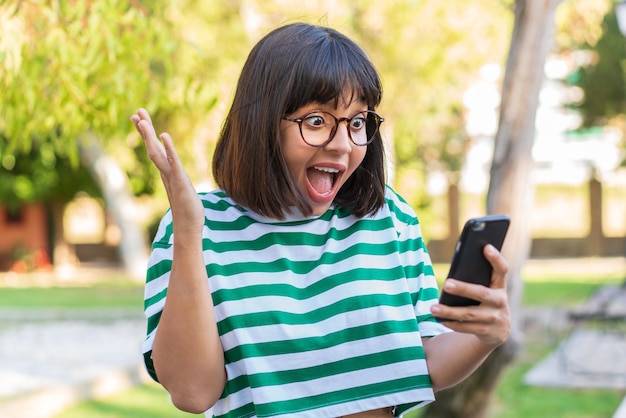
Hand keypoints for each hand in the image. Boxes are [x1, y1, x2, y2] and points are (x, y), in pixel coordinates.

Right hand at [130, 108, 203, 235]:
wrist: (188, 228)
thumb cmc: (187, 210)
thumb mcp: (182, 190)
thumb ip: (178, 182)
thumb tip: (176, 177)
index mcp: (167, 172)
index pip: (155, 149)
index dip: (148, 134)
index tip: (139, 118)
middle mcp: (166, 172)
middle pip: (152, 147)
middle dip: (145, 130)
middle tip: (136, 111)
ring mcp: (171, 177)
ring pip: (157, 153)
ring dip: (149, 136)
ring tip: (142, 120)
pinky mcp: (180, 182)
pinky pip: (173, 162)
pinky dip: (168, 149)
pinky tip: (164, 136)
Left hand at [431, 244, 510, 346]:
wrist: (499, 329)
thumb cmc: (485, 301)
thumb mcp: (486, 289)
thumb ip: (476, 279)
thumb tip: (452, 277)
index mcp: (499, 285)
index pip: (502, 269)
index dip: (495, 258)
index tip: (485, 246)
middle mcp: (500, 301)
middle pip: (481, 293)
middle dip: (463, 289)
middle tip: (446, 284)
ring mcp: (495, 318)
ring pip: (470, 314)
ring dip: (450, 312)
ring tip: (433, 308)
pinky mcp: (488, 332)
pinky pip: (468, 328)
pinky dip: (453, 324)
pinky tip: (441, 319)